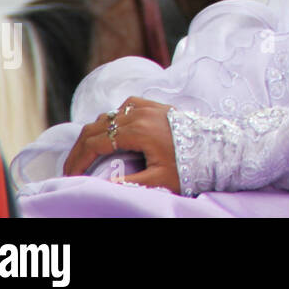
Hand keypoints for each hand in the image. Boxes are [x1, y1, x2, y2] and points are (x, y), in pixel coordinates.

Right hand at [63, 96, 182, 193]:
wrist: (218, 147)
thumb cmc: (190, 166)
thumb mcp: (159, 181)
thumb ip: (127, 183)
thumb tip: (101, 184)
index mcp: (138, 130)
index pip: (96, 142)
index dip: (78, 160)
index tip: (70, 176)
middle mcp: (139, 112)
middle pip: (96, 126)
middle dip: (80, 148)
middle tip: (72, 168)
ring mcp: (147, 105)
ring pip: (108, 115)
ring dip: (93, 134)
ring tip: (86, 155)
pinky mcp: (154, 105)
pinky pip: (123, 107)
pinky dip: (110, 120)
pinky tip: (110, 133)